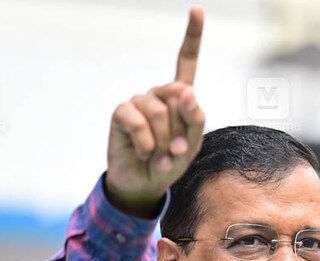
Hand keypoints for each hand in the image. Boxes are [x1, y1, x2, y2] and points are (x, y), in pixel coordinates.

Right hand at [105, 6, 205, 216]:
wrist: (145, 184)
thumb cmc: (171, 162)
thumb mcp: (192, 145)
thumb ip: (195, 119)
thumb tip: (186, 91)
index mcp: (179, 96)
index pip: (186, 61)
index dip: (192, 35)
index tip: (197, 9)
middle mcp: (158, 93)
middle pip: (180, 96)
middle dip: (182, 129)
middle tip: (176, 150)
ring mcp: (139, 101)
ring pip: (160, 111)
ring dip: (164, 141)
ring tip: (161, 155)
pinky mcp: (122, 112)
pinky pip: (139, 123)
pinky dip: (147, 145)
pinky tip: (144, 154)